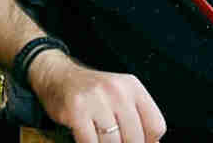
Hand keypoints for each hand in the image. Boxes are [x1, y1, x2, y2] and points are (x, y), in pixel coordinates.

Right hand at [29, 50, 166, 142]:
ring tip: (101, 140)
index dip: (149, 142)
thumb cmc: (91, 92)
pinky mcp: (76, 110)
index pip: (156, 126)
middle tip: (114, 141)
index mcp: (132, 86)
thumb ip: (137, 117)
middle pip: (135, 138)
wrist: (56, 75)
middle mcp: (116, 90)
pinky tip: (88, 140)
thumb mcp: (119, 96)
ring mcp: (96, 99)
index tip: (138, 142)